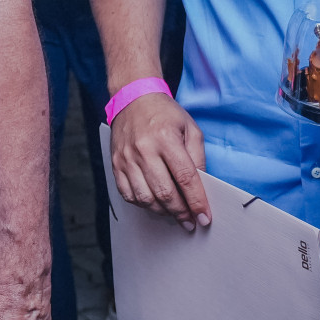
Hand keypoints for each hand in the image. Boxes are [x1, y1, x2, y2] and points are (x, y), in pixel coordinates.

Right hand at [109, 91, 210, 230]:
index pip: (185, 177)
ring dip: (163, 211)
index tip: (204, 217)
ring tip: (174, 213)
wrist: (133, 98)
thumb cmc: (164, 114)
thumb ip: (198, 157)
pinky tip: (155, 203)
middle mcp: (144, 149)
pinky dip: (144, 205)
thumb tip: (201, 188)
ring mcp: (127, 158)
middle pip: (164, 192)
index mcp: (165, 137)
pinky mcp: (116, 164)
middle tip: (191, 221)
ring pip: (145, 198)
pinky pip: (128, 195)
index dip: (196, 201)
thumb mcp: (190, 128)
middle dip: (181, 212)